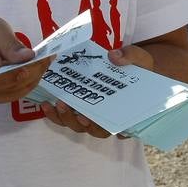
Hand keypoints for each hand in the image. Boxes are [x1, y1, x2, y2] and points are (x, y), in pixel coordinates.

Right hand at [0, 14, 49, 102]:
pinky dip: (33, 76)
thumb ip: (8, 43)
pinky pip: (21, 88)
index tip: (34, 63)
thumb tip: (29, 57)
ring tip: (48, 57)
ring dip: (36, 75)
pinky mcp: (2, 92)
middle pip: (13, 87)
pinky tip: (40, 63)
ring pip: (21, 90)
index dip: (15, 75)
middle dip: (34, 72)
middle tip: (50, 55)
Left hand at [39, 44, 155, 139]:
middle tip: (75, 111)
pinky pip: (66, 116)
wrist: (134, 64)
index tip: (97, 122)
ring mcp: (93, 114)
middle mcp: (109, 117)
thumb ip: (130, 57)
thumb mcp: (140, 58)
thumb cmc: (139, 66)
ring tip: (57, 104)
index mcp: (127, 110)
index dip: (110, 129)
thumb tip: (114, 56)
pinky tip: (47, 103)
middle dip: (83, 123)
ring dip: (66, 118)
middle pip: (96, 130)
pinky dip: (56, 114)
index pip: (120, 128)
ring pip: (78, 125)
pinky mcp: (79, 106)